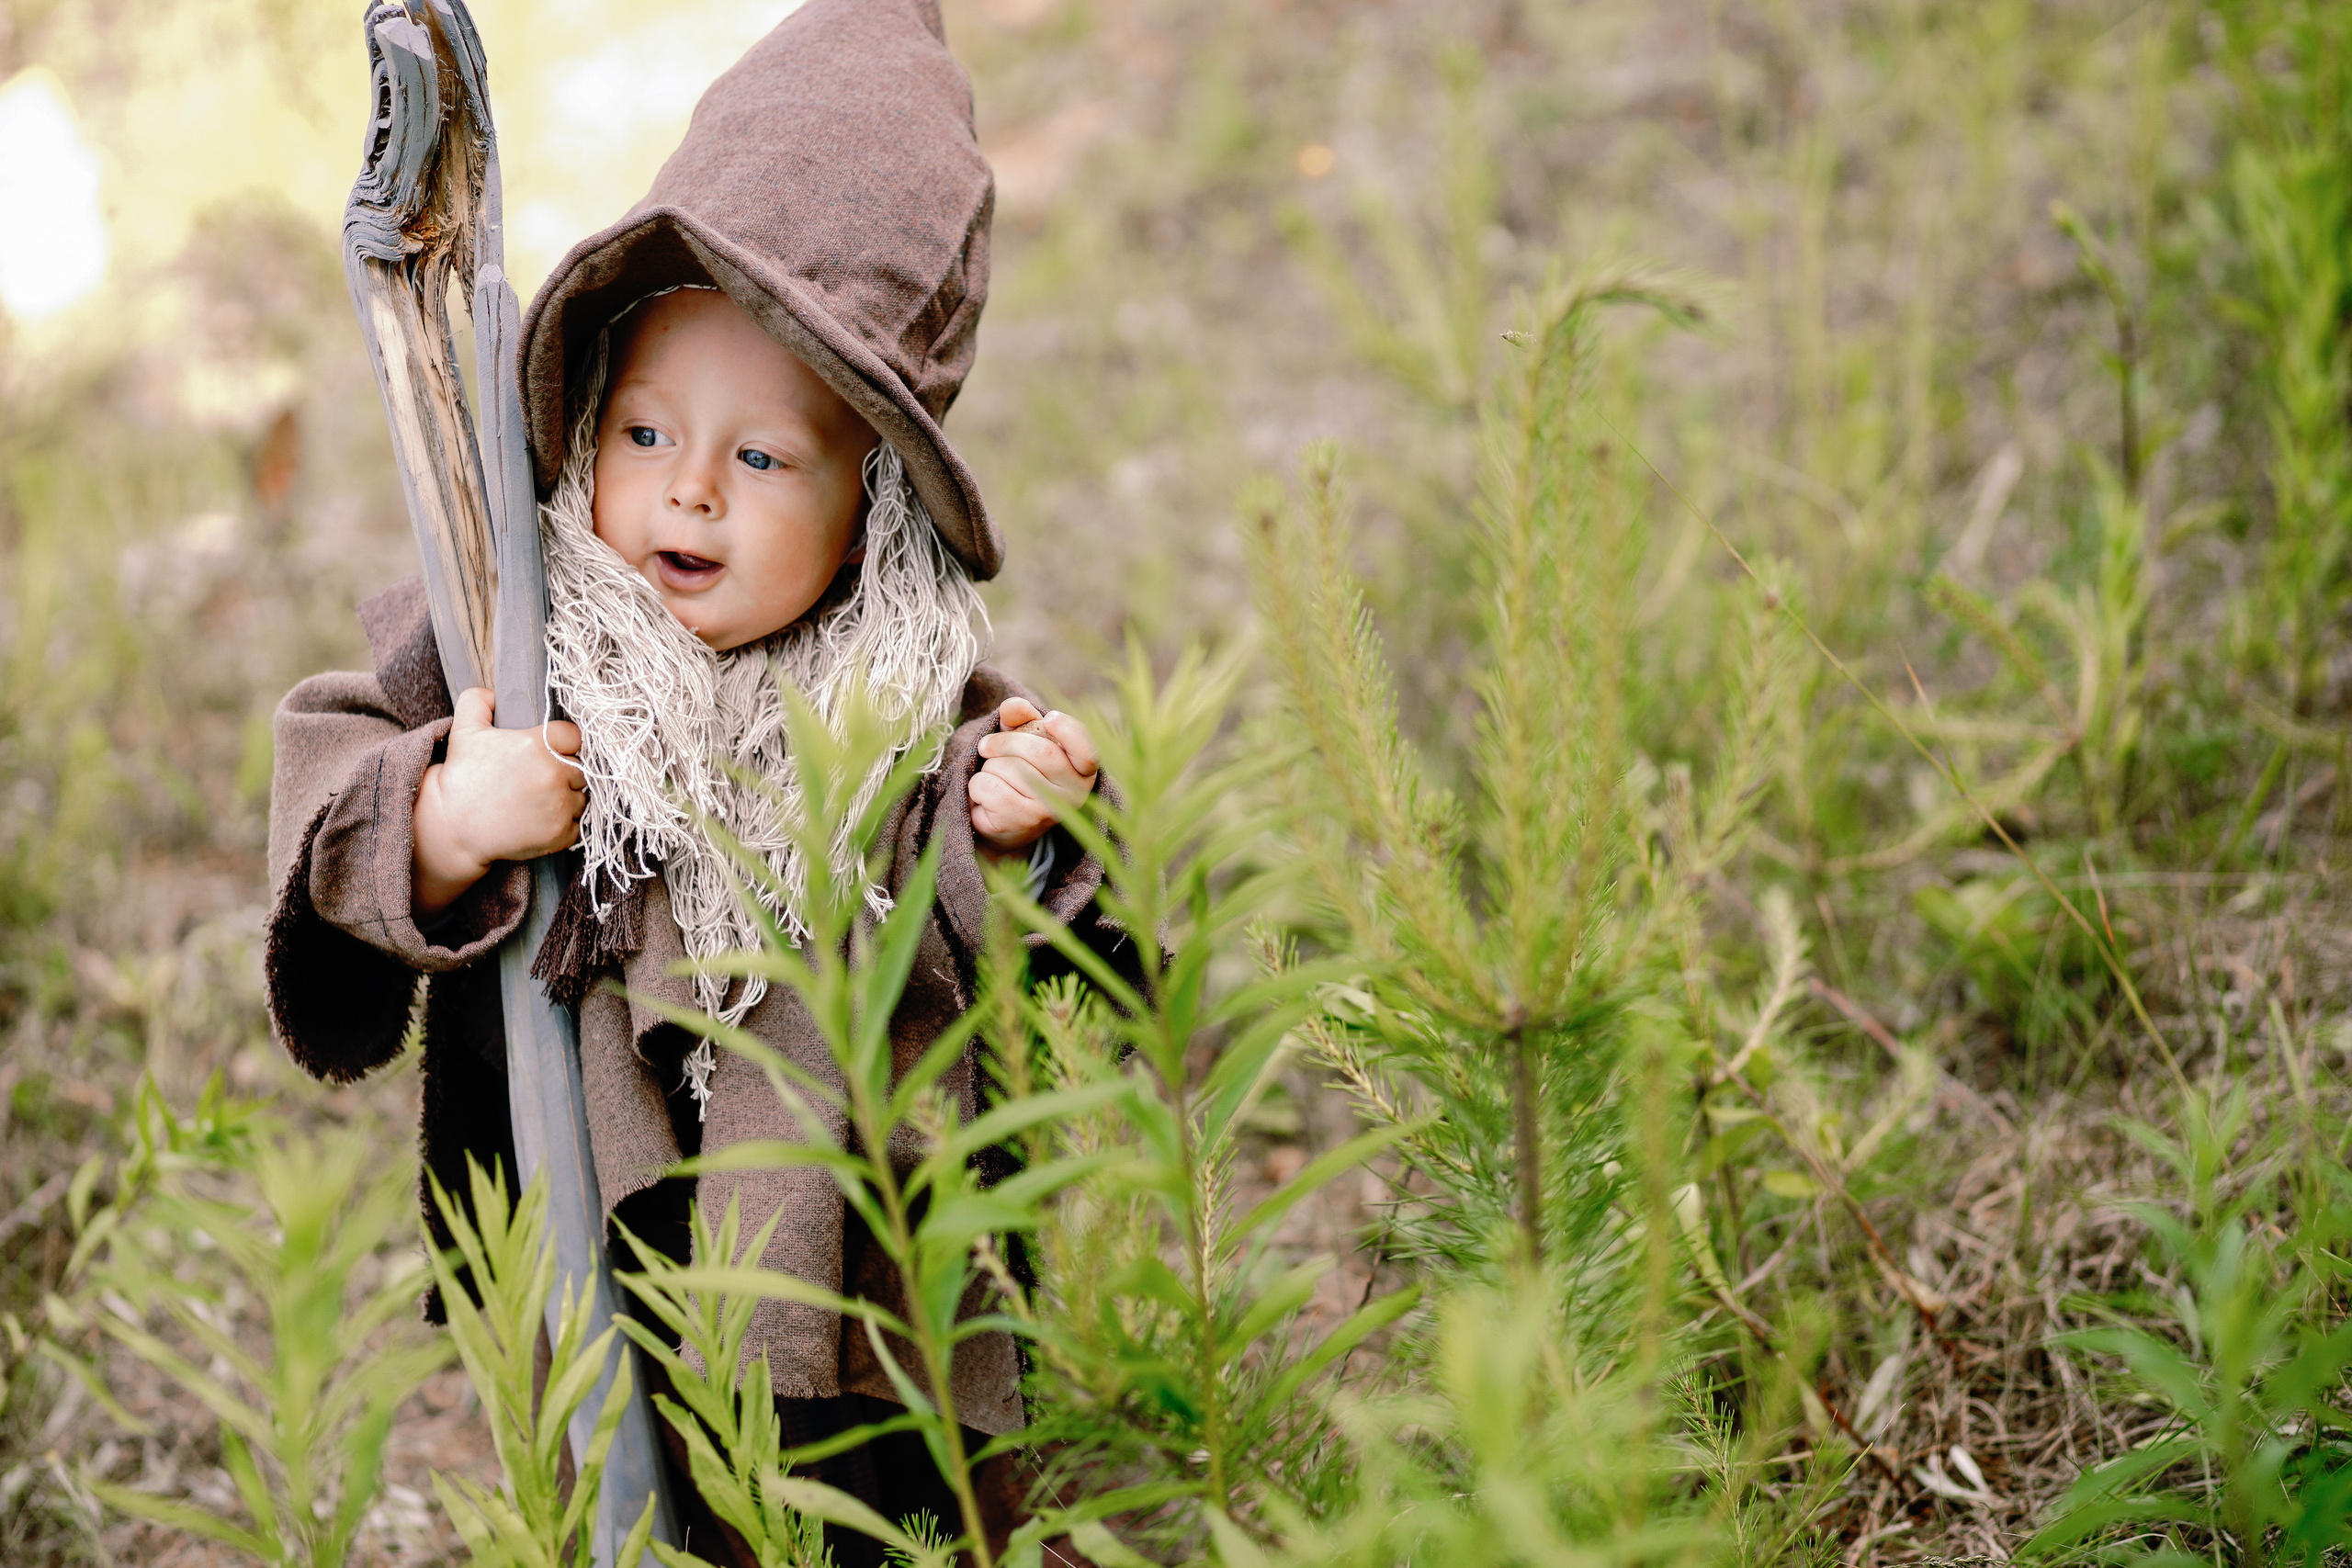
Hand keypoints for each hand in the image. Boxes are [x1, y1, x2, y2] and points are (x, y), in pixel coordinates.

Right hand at [412, 688, 585, 918]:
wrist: (452, 826)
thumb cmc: (461, 777)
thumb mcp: (464, 730)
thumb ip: (479, 701)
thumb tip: (496, 693)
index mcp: (539, 745)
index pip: (575, 736)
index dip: (563, 743)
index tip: (551, 751)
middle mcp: (555, 774)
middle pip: (582, 766)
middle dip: (566, 770)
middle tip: (541, 777)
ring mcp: (560, 806)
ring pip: (581, 796)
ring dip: (567, 797)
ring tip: (539, 799)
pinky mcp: (561, 834)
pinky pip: (577, 824)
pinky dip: (564, 823)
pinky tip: (540, 819)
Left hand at [971, 697, 1096, 858]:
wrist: (1006, 824)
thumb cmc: (1021, 773)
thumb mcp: (1025, 739)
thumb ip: (1022, 718)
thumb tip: (1012, 706)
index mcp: (1083, 770)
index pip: (1086, 750)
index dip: (1068, 730)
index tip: (1049, 718)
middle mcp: (1074, 792)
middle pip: (1038, 751)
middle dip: (1003, 742)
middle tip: (986, 745)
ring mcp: (1050, 810)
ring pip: (1009, 768)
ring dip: (989, 767)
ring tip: (994, 777)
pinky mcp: (1023, 821)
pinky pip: (990, 787)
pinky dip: (977, 786)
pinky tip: (986, 796)